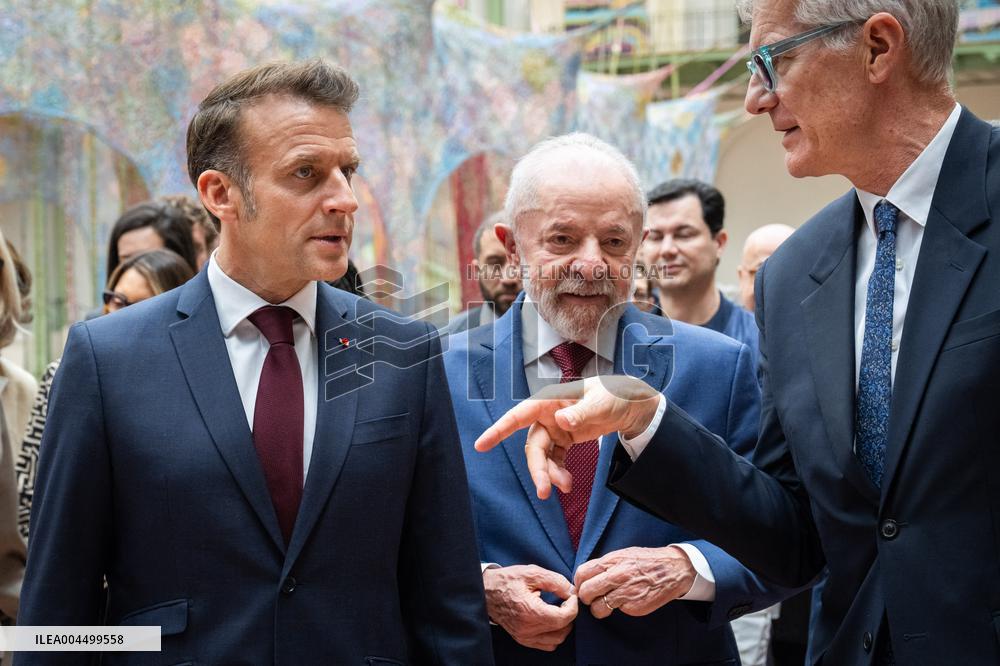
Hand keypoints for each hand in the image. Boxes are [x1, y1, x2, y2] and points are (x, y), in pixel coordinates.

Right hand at [475, 375, 659, 498]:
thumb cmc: (615, 395)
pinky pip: (555, 460)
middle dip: (537, 468)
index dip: (499, 430)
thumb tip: (561, 421)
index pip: (520, 415)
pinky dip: (558, 473)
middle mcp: (548, 415)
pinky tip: (567, 484)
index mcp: (551, 400)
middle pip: (533, 445)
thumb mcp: (603, 402)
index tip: (481, 445)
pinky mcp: (565, 440)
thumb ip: (582, 412)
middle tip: (544, 491)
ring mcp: (556, 429)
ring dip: (549, 474)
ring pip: (542, 456)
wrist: (632, 406)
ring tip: (565, 487)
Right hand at [482, 564, 578, 650]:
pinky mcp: (522, 639)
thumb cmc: (507, 581)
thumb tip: (571, 591)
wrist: (485, 591)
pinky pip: (546, 644)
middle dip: (569, 615)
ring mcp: (524, 636)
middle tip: (565, 601)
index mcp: (530, 612)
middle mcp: (527, 629)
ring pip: (556, 640)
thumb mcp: (532, 573)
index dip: (573, 606)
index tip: (570, 595)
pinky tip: (550, 619)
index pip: (563, 618)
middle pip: (563, 630)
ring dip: (563, 626)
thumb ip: (555, 581)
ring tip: (558, 610)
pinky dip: (553, 634)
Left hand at [574, 546, 695, 618]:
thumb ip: (604, 565)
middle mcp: (617, 575)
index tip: (582, 587)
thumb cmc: (644, 561)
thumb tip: (584, 576)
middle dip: (585, 598)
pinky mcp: (634, 606)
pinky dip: (617, 610)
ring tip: (605, 604)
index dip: (578, 583)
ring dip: (597, 609)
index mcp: (612, 560)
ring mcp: (626, 592)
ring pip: (597, 607)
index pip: (582, 573)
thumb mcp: (622, 555)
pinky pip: (616, 611)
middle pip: (586, 592)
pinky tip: (624, 603)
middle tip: (591, 599)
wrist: (673, 569)